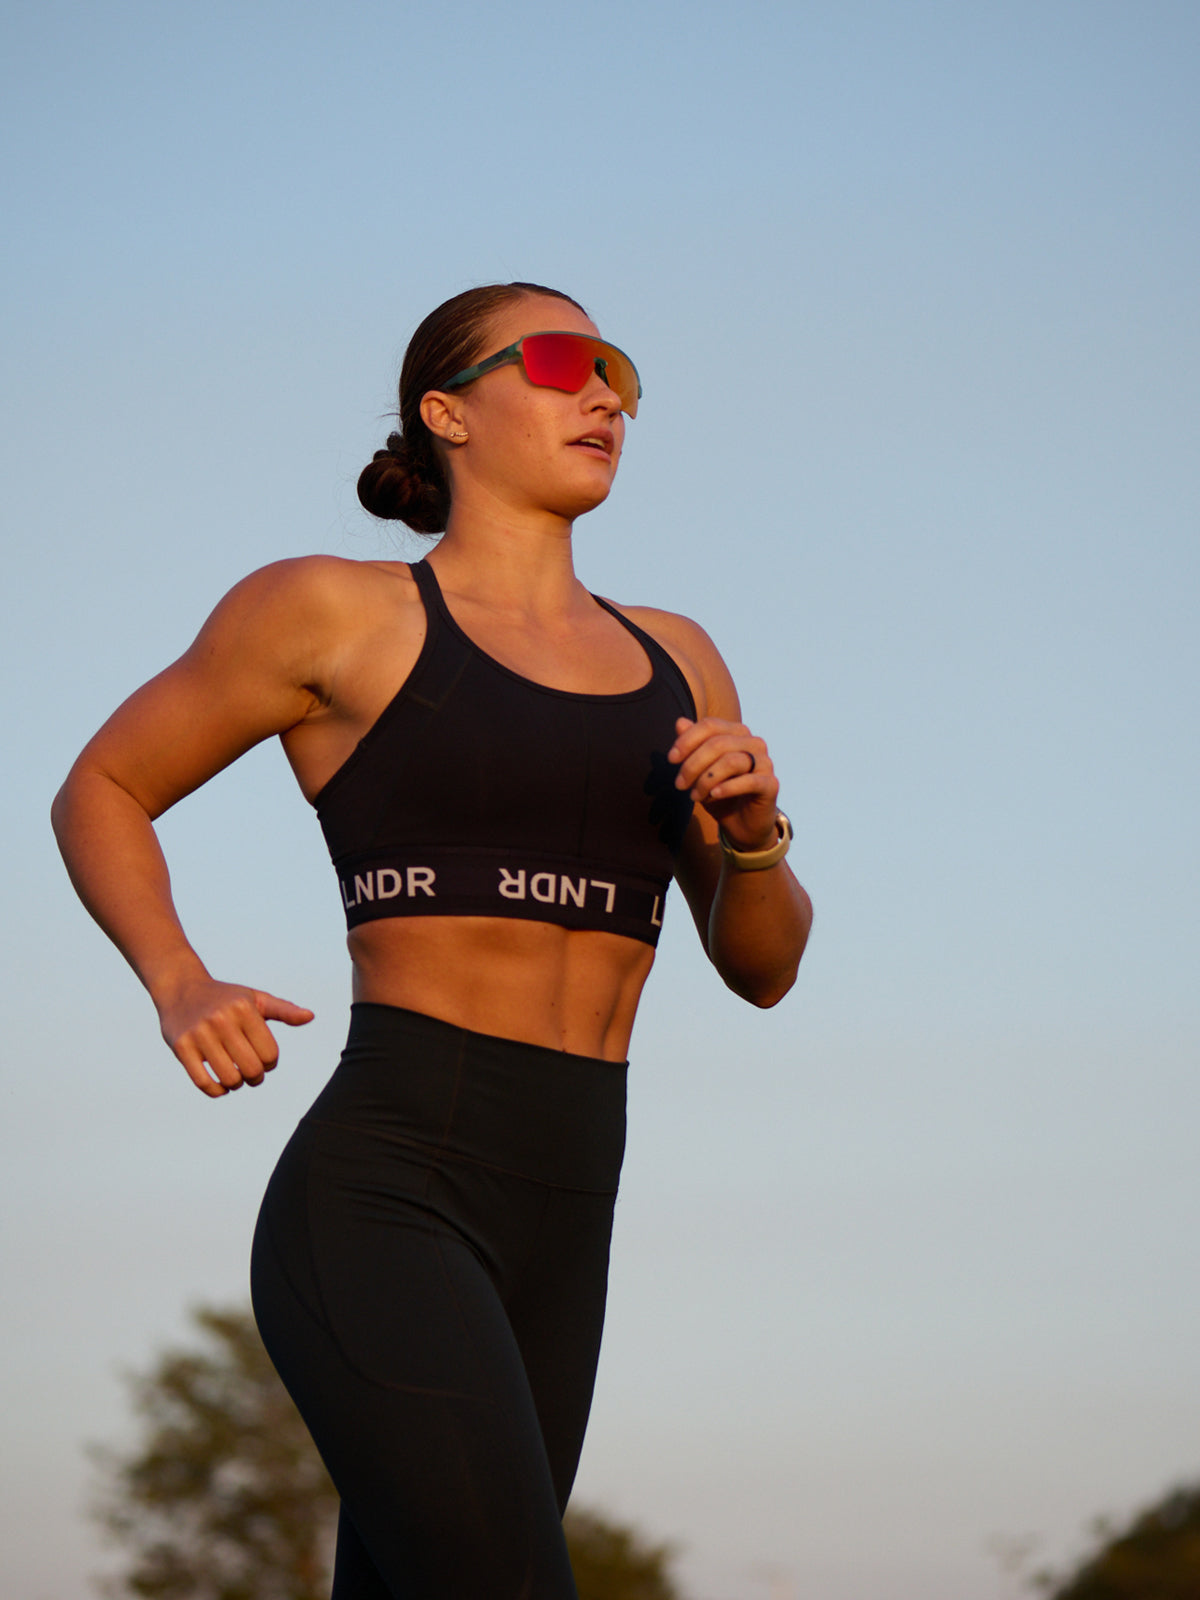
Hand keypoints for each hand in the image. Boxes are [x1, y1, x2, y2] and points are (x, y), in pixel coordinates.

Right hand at [157, 978, 314, 1097]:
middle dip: (256, 1077)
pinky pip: (202, 1082)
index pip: (269, 1054)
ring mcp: (199, 1033)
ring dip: (237, 1084)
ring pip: (229, 1078)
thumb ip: (284, 1010)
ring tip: (237, 1078)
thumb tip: (310, 1016)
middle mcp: (221, 1020)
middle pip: (251, 1069)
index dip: (270, 1063)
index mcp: (243, 1008)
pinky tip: (221, 1087)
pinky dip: (216, 1091)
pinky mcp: (181, 1046)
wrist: (182, 988)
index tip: (264, 1060)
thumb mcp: (255, 998)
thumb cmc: (225, 997)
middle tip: (252, 1074)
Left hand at [669, 716, 780, 851]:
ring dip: (706, 780)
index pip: (710, 726)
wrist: (742, 826)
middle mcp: (754, 743)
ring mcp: (765, 763)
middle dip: (693, 764)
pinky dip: (727, 788)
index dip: (687, 740)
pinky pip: (748, 781)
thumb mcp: (700, 770)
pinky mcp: (770, 784)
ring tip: (694, 796)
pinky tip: (713, 796)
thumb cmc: (719, 793)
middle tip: (679, 784)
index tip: (671, 759)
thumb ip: (692, 746)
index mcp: (737, 733)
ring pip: (731, 761)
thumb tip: (680, 722)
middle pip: (718, 743)